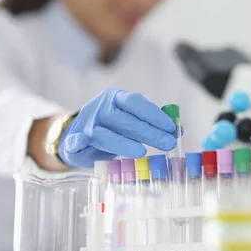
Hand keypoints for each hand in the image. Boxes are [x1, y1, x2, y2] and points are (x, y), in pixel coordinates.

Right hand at [58, 89, 176, 167]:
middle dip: (149, 133)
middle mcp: (101, 107)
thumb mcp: (131, 121)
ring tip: (142, 152)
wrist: (76, 133)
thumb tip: (177, 131)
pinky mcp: (73, 139)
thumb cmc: (111, 128)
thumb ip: (151, 124)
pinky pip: (77, 140)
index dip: (154, 115)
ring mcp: (86, 123)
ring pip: (106, 134)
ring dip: (124, 143)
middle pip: (126, 120)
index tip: (171, 127)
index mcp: (117, 98)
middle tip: (168, 144)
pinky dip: (80, 141)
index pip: (136, 103)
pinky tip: (85, 143)